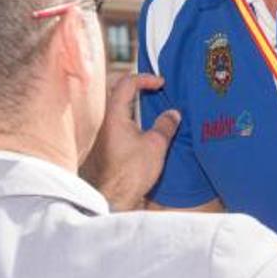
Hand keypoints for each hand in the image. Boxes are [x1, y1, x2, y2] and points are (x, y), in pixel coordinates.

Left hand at [81, 74, 179, 210]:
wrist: (113, 198)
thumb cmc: (132, 172)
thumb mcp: (156, 145)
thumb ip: (165, 125)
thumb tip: (173, 114)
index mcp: (114, 115)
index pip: (126, 83)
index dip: (145, 78)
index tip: (161, 83)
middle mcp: (104, 120)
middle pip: (117, 91)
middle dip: (137, 86)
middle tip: (155, 89)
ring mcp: (103, 132)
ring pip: (117, 107)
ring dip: (135, 102)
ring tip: (154, 106)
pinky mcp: (106, 144)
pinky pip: (118, 121)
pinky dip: (132, 116)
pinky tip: (145, 127)